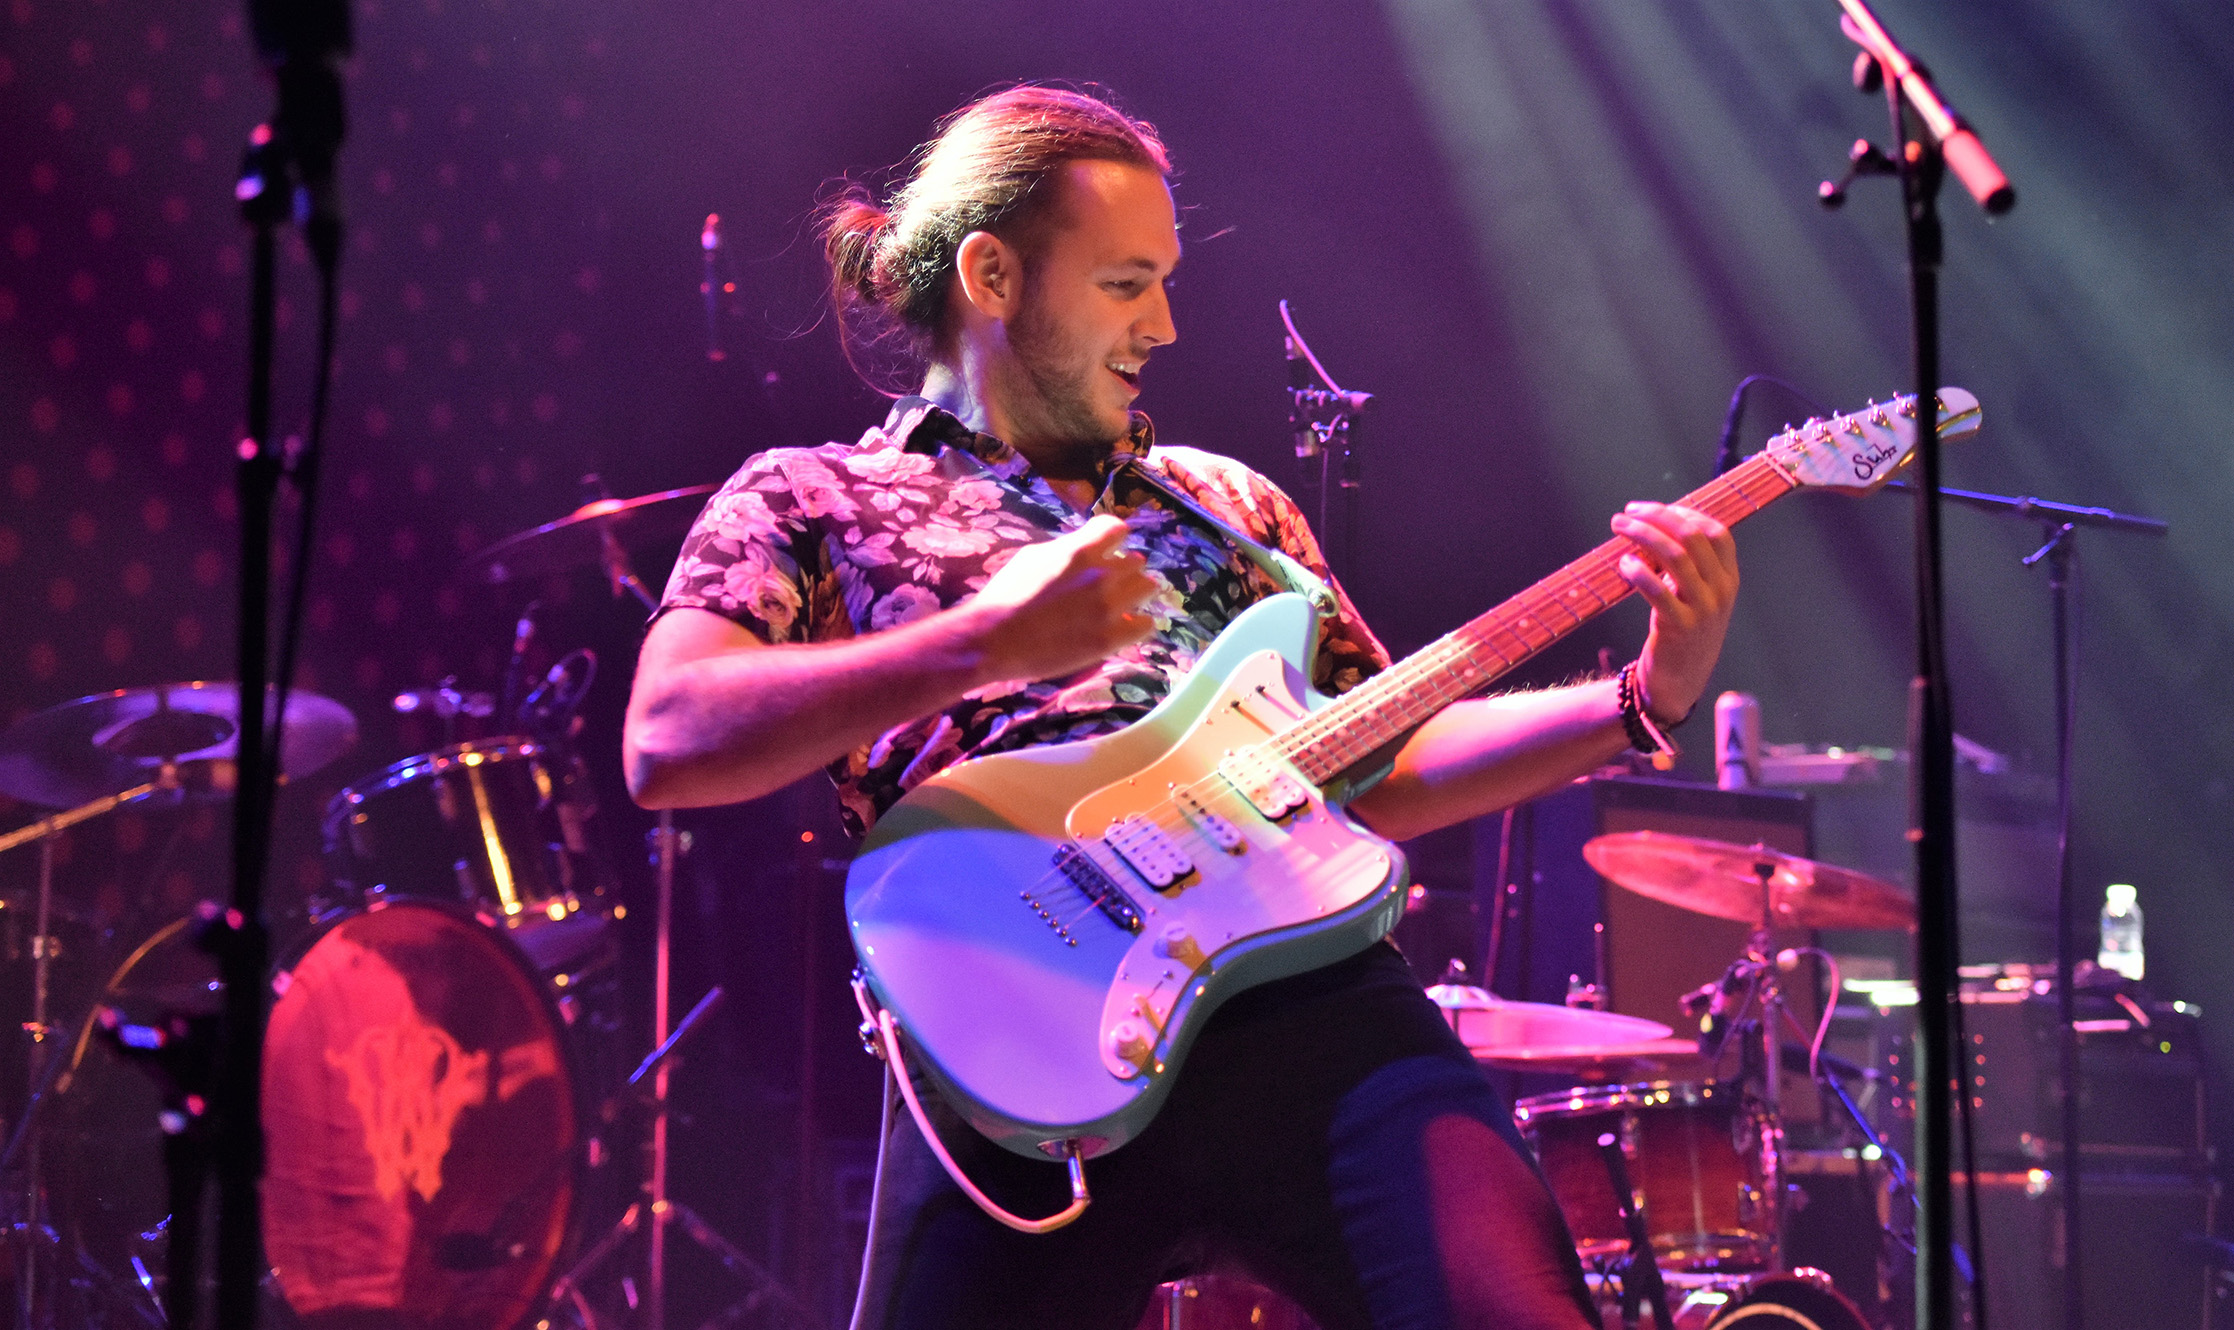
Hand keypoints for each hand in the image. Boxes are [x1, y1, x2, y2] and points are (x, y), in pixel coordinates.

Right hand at [965, 514, 1158, 681]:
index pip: (1118, 528)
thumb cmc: (1005, 596)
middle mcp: (1101, 574)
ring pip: (1148, 588)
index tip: (1107, 549)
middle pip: (1137, 561)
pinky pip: (1147, 625)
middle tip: (1111, 583)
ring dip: (1135, 594)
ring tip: (1122, 604)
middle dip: (1124, 570)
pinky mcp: (1110, 638)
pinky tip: (1125, 627)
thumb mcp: (1032, 556)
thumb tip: (1083, 548)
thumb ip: (1065, 549)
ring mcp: (1109, 607)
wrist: (993, 640)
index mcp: (1080, 549)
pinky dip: (1138, 624)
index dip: (1112, 539)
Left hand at [1611, 501, 1738, 723]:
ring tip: (1619, 527)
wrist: (1679, 682)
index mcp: (1728, 579)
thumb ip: (1686, 566)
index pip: (1715, 532)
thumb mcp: (1696, 596)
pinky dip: (1638, 571)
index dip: (1684, 513)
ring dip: (1643, 535)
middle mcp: (1721, 590)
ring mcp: (1703, 609)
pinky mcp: (1680, 626)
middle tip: (1628, 512)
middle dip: (1658, 516)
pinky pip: (1657, 590)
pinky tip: (1623, 563)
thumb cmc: (1682, 633)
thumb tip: (1656, 527)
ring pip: (1675, 556)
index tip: (1653, 508)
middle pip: (1693, 537)